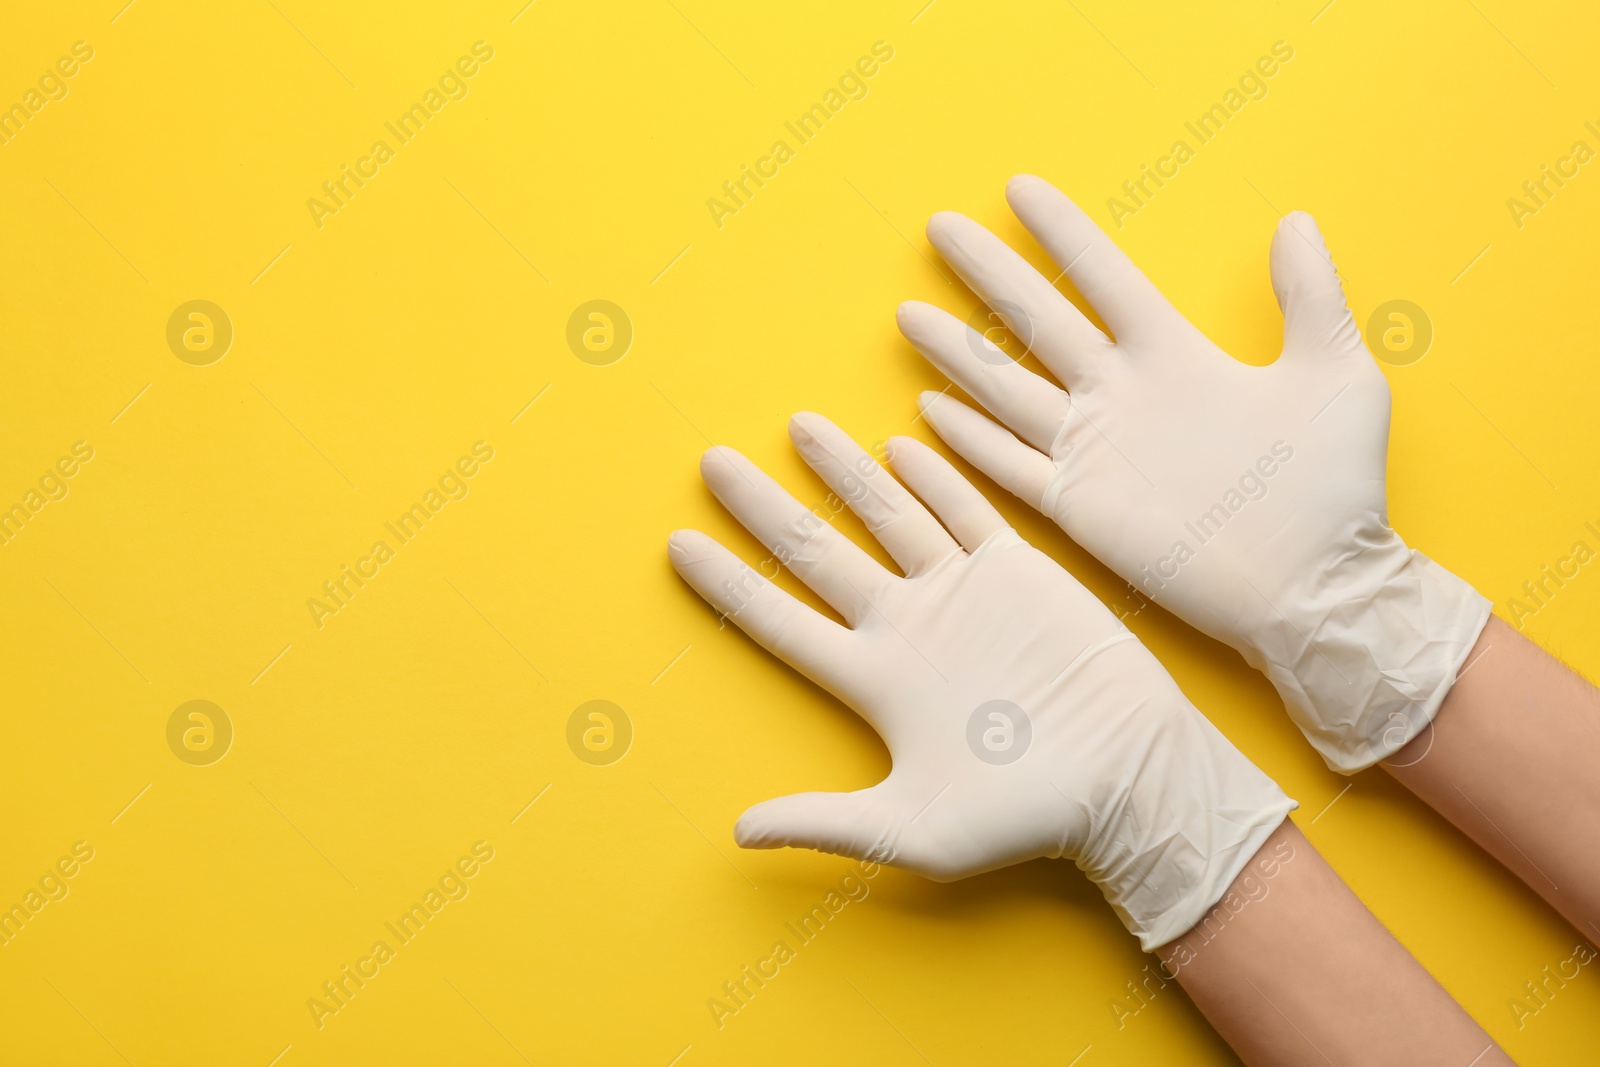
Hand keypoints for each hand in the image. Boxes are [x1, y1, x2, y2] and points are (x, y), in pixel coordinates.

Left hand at [668, 412, 1291, 948]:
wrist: (1128, 778)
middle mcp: (906, 627)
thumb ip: (825, 823)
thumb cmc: (1024, 815)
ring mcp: (959, 594)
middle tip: (712, 461)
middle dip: (763, 506)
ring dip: (842, 471)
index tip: (676, 545)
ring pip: (886, 516)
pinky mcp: (1017, 573)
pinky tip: (897, 439)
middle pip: (816, 552)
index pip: (779, 620)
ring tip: (797, 424)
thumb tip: (737, 835)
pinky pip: (966, 512)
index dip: (727, 584)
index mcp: (873, 682)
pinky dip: (933, 477)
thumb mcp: (913, 831)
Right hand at [898, 175, 1489, 772]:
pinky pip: (1011, 465)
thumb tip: (1295, 219)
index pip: (1102, 276)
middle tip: (940, 228)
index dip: (1061, 232)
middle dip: (988, 273)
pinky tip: (931, 412)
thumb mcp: (1336, 374)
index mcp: (1173, 354)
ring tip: (910, 313)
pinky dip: (970, 440)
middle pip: (1037, 319)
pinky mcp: (1082, 508)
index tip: (1018, 188)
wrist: (1317, 586)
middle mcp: (1121, 394)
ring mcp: (1095, 450)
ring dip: (959, 352)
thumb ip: (1312, 296)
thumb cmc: (1334, 487)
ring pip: (1007, 388)